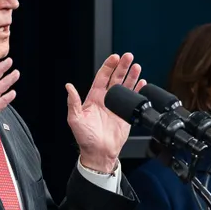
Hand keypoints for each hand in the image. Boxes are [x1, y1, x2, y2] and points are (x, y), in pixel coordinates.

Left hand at [66, 53, 145, 172]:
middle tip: (128, 57)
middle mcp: (106, 100)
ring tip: (137, 66)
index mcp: (94, 98)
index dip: (108, 66)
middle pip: (116, 78)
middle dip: (122, 67)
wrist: (99, 152)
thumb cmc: (85, 138)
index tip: (114, 58)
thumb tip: (68, 87)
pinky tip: (142, 82)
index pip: (102, 77)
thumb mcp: (75, 119)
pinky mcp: (126, 114)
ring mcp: (117, 106)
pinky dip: (138, 90)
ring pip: (126, 86)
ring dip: (131, 76)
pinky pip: (133, 99)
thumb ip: (73, 102)